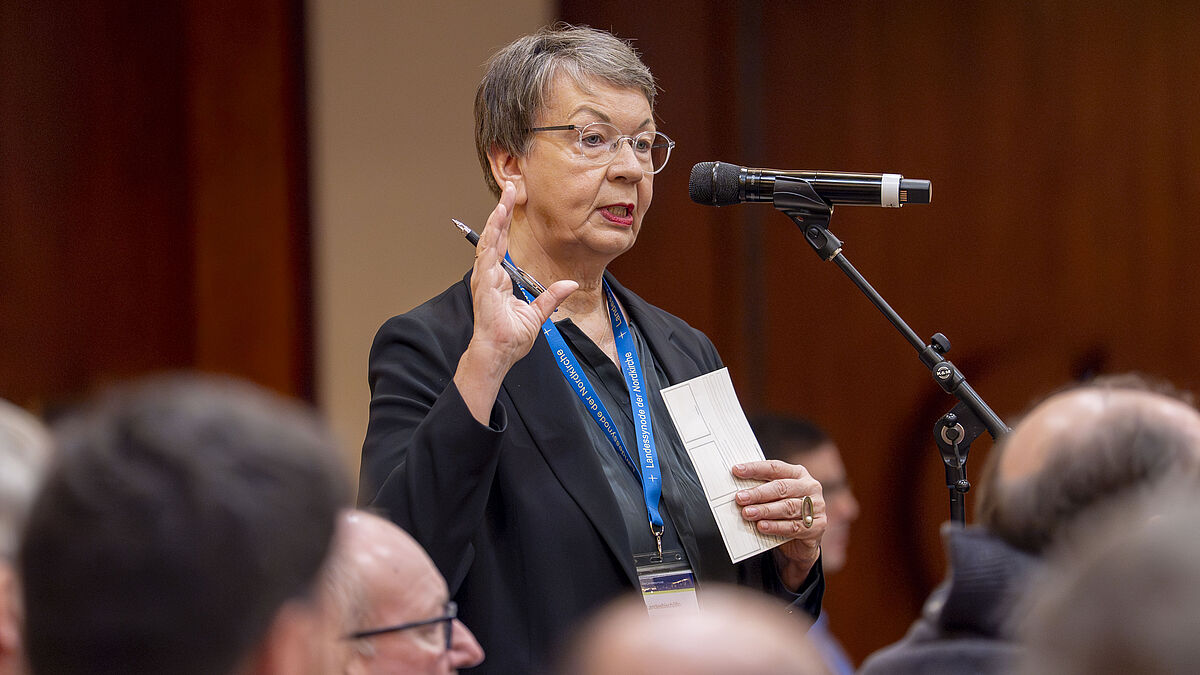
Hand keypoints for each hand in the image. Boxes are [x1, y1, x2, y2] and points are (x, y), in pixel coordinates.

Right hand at [454, 182, 576, 422]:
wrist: (499, 353)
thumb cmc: (511, 338)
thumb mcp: (538, 313)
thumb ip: (551, 296)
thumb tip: (568, 283)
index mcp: (499, 278)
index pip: (502, 244)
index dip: (506, 223)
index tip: (513, 202)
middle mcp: (489, 274)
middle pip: (494, 235)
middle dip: (501, 211)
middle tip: (510, 187)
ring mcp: (484, 278)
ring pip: (489, 240)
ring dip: (496, 218)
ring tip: (504, 198)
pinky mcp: (483, 284)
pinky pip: (486, 255)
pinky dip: (491, 237)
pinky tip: (495, 221)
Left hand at [733, 460, 825, 588]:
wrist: (801, 542)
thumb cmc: (783, 513)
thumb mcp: (774, 498)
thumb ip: (761, 490)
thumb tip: (737, 488)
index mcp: (798, 474)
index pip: (775, 467)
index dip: (755, 469)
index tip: (736, 470)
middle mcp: (810, 487)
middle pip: (781, 487)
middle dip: (758, 493)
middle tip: (740, 498)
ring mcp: (817, 506)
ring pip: (787, 507)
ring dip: (765, 510)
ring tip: (747, 513)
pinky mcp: (817, 526)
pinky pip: (794, 526)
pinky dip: (776, 526)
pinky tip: (762, 526)